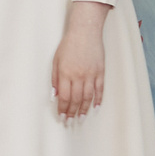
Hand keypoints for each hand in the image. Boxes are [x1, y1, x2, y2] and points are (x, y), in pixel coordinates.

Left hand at [52, 3, 108, 119]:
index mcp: (65, 73)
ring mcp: (91, 74)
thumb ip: (55, 78)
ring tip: (80, 119)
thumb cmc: (68, 45)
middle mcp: (78, 76)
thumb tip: (54, 95)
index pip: (63, 96)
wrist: (86, 33)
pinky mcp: (101, 72)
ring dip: (84, 109)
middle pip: (75, 99)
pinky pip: (100, 89)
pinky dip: (98, 100)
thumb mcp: (56, 60)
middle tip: (70, 122)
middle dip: (72, 112)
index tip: (61, 116)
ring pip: (88, 97)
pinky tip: (95, 107)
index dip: (62, 108)